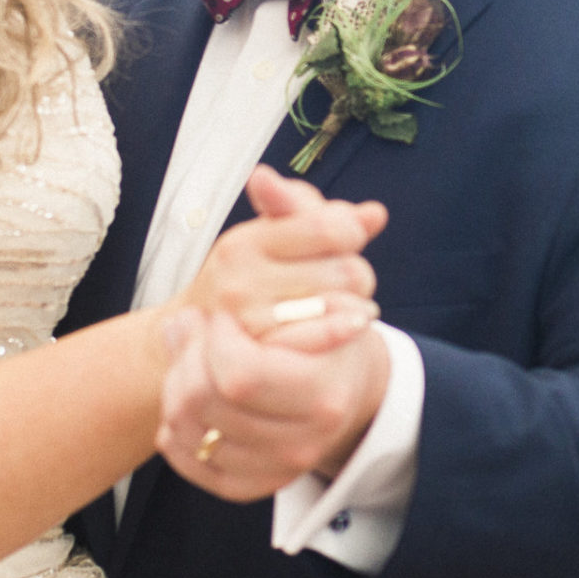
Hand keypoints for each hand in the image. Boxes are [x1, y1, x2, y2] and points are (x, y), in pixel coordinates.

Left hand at [158, 307, 393, 502]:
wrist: (345, 390)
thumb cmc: (329, 343)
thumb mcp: (322, 313)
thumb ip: (273, 310)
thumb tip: (213, 312)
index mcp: (323, 399)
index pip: (240, 375)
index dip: (216, 340)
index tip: (221, 316)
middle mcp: (301, 446)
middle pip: (204, 401)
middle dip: (186, 353)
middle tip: (190, 322)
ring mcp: (274, 472)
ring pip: (186, 428)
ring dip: (174, 382)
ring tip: (186, 351)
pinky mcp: (248, 487)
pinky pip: (186, 460)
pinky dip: (173, 427)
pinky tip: (184, 395)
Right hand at [172, 166, 384, 339]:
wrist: (202, 339)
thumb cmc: (249, 275)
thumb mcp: (272, 235)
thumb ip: (319, 215)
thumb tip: (376, 214)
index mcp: (242, 244)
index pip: (329, 228)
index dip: (350, 230)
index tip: (346, 239)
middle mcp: (240, 284)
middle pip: (346, 272)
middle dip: (356, 274)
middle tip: (341, 281)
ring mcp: (251, 328)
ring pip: (345, 308)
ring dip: (355, 306)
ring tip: (339, 304)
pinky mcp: (266, 363)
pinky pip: (330, 343)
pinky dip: (345, 333)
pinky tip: (349, 327)